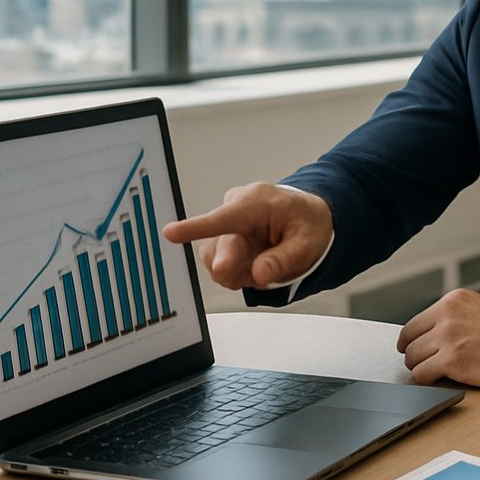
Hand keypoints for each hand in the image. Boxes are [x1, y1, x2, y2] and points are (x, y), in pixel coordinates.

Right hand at [162, 183, 332, 290]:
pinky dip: (233, 272)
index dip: (195, 227)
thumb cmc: (306, 224)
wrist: (305, 217)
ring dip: (235, 272)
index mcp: (256, 202)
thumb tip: (260, 273)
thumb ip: (284, 260)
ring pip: (212, 258)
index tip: (171, 233)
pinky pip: (215, 263)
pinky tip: (252, 265)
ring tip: (264, 265)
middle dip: (230, 266)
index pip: (222, 218)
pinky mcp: (219, 237)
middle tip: (251, 277)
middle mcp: (235, 207)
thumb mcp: (308, 244)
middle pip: (217, 246)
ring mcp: (225, 223)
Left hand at [396, 289, 479, 389]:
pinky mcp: (449, 359)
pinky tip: (442, 378)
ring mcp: (447, 336)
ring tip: (438, 371)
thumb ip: (452, 318)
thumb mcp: (478, 312)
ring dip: (421, 368)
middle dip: (415, 354)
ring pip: (412, 358)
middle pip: (409, 340)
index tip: (415, 349)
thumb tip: (426, 335)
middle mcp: (447, 314)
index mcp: (453, 300)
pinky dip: (427, 380)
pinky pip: (421, 374)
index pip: (415, 322)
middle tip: (426, 364)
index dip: (413, 340)